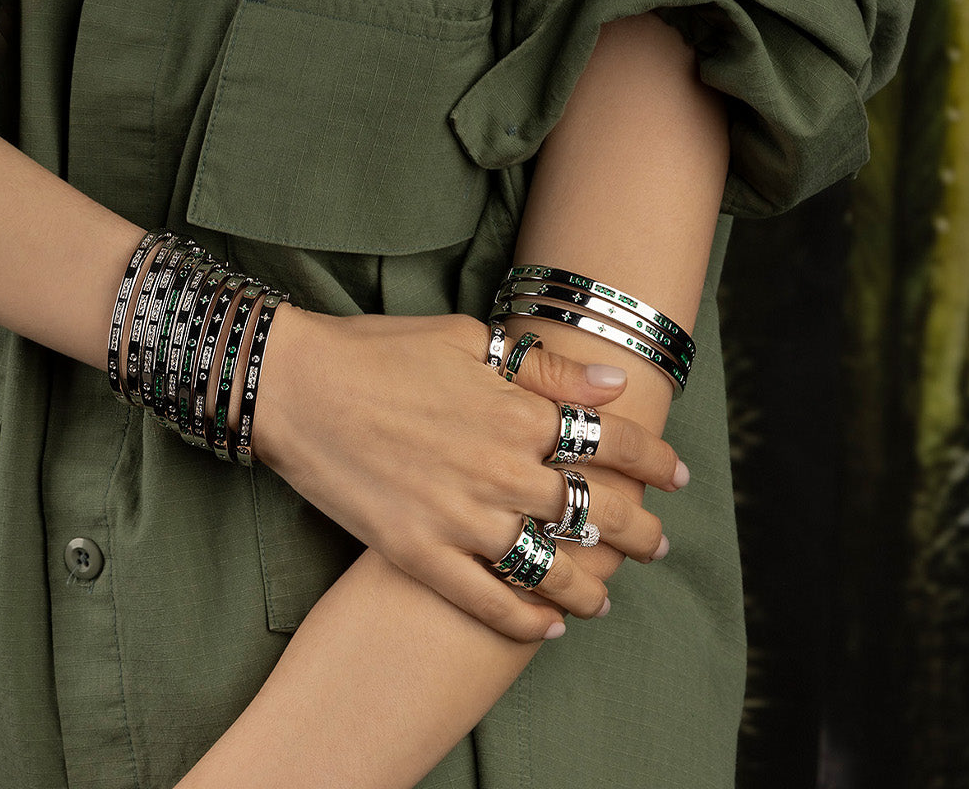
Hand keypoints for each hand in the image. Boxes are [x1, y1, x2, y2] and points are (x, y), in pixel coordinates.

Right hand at [251, 306, 681, 641]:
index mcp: (518, 412)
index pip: (614, 442)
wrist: (293, 387)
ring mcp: (459, 517)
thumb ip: (545, 371)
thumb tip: (611, 387)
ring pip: (549, 568)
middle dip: (638, 533)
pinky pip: (486, 601)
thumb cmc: (378, 352)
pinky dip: (523, 621)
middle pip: (595, 513)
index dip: (655, 461)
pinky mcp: (417, 552)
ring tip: (604, 599)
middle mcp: (500, 470)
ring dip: (587, 589)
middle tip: (655, 545)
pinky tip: (546, 628)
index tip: (675, 476)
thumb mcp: (469, 340)